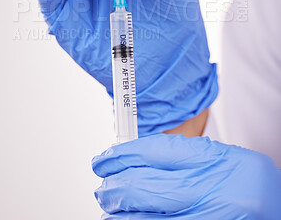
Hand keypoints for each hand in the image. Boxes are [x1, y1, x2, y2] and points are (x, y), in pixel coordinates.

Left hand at [92, 134, 280, 218]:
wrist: (274, 206)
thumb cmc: (245, 179)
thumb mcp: (216, 154)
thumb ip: (177, 153)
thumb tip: (135, 154)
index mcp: (208, 162)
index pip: (152, 152)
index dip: (121, 154)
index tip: (105, 157)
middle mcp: (203, 193)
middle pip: (140, 186)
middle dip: (113, 184)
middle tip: (103, 182)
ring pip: (140, 217)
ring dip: (118, 210)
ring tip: (111, 202)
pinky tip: (126, 218)